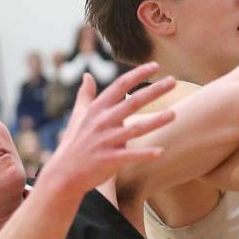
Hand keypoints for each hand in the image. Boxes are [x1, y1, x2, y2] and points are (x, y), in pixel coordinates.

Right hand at [47, 63, 175, 193]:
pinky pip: (130, 155)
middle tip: (173, 81)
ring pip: (136, 128)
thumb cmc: (74, 142)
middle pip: (132, 102)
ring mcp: (106, 140)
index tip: (155, 65)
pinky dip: (145, 154)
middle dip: (154, 91)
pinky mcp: (109, 159)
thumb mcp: (77, 115)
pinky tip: (161, 152)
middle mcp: (103, 122)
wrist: (64, 173)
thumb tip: (87, 75)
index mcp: (97, 109)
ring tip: (174, 114)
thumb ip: (85, 95)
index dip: (137, 74)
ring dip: (156, 121)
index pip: (120, 85)